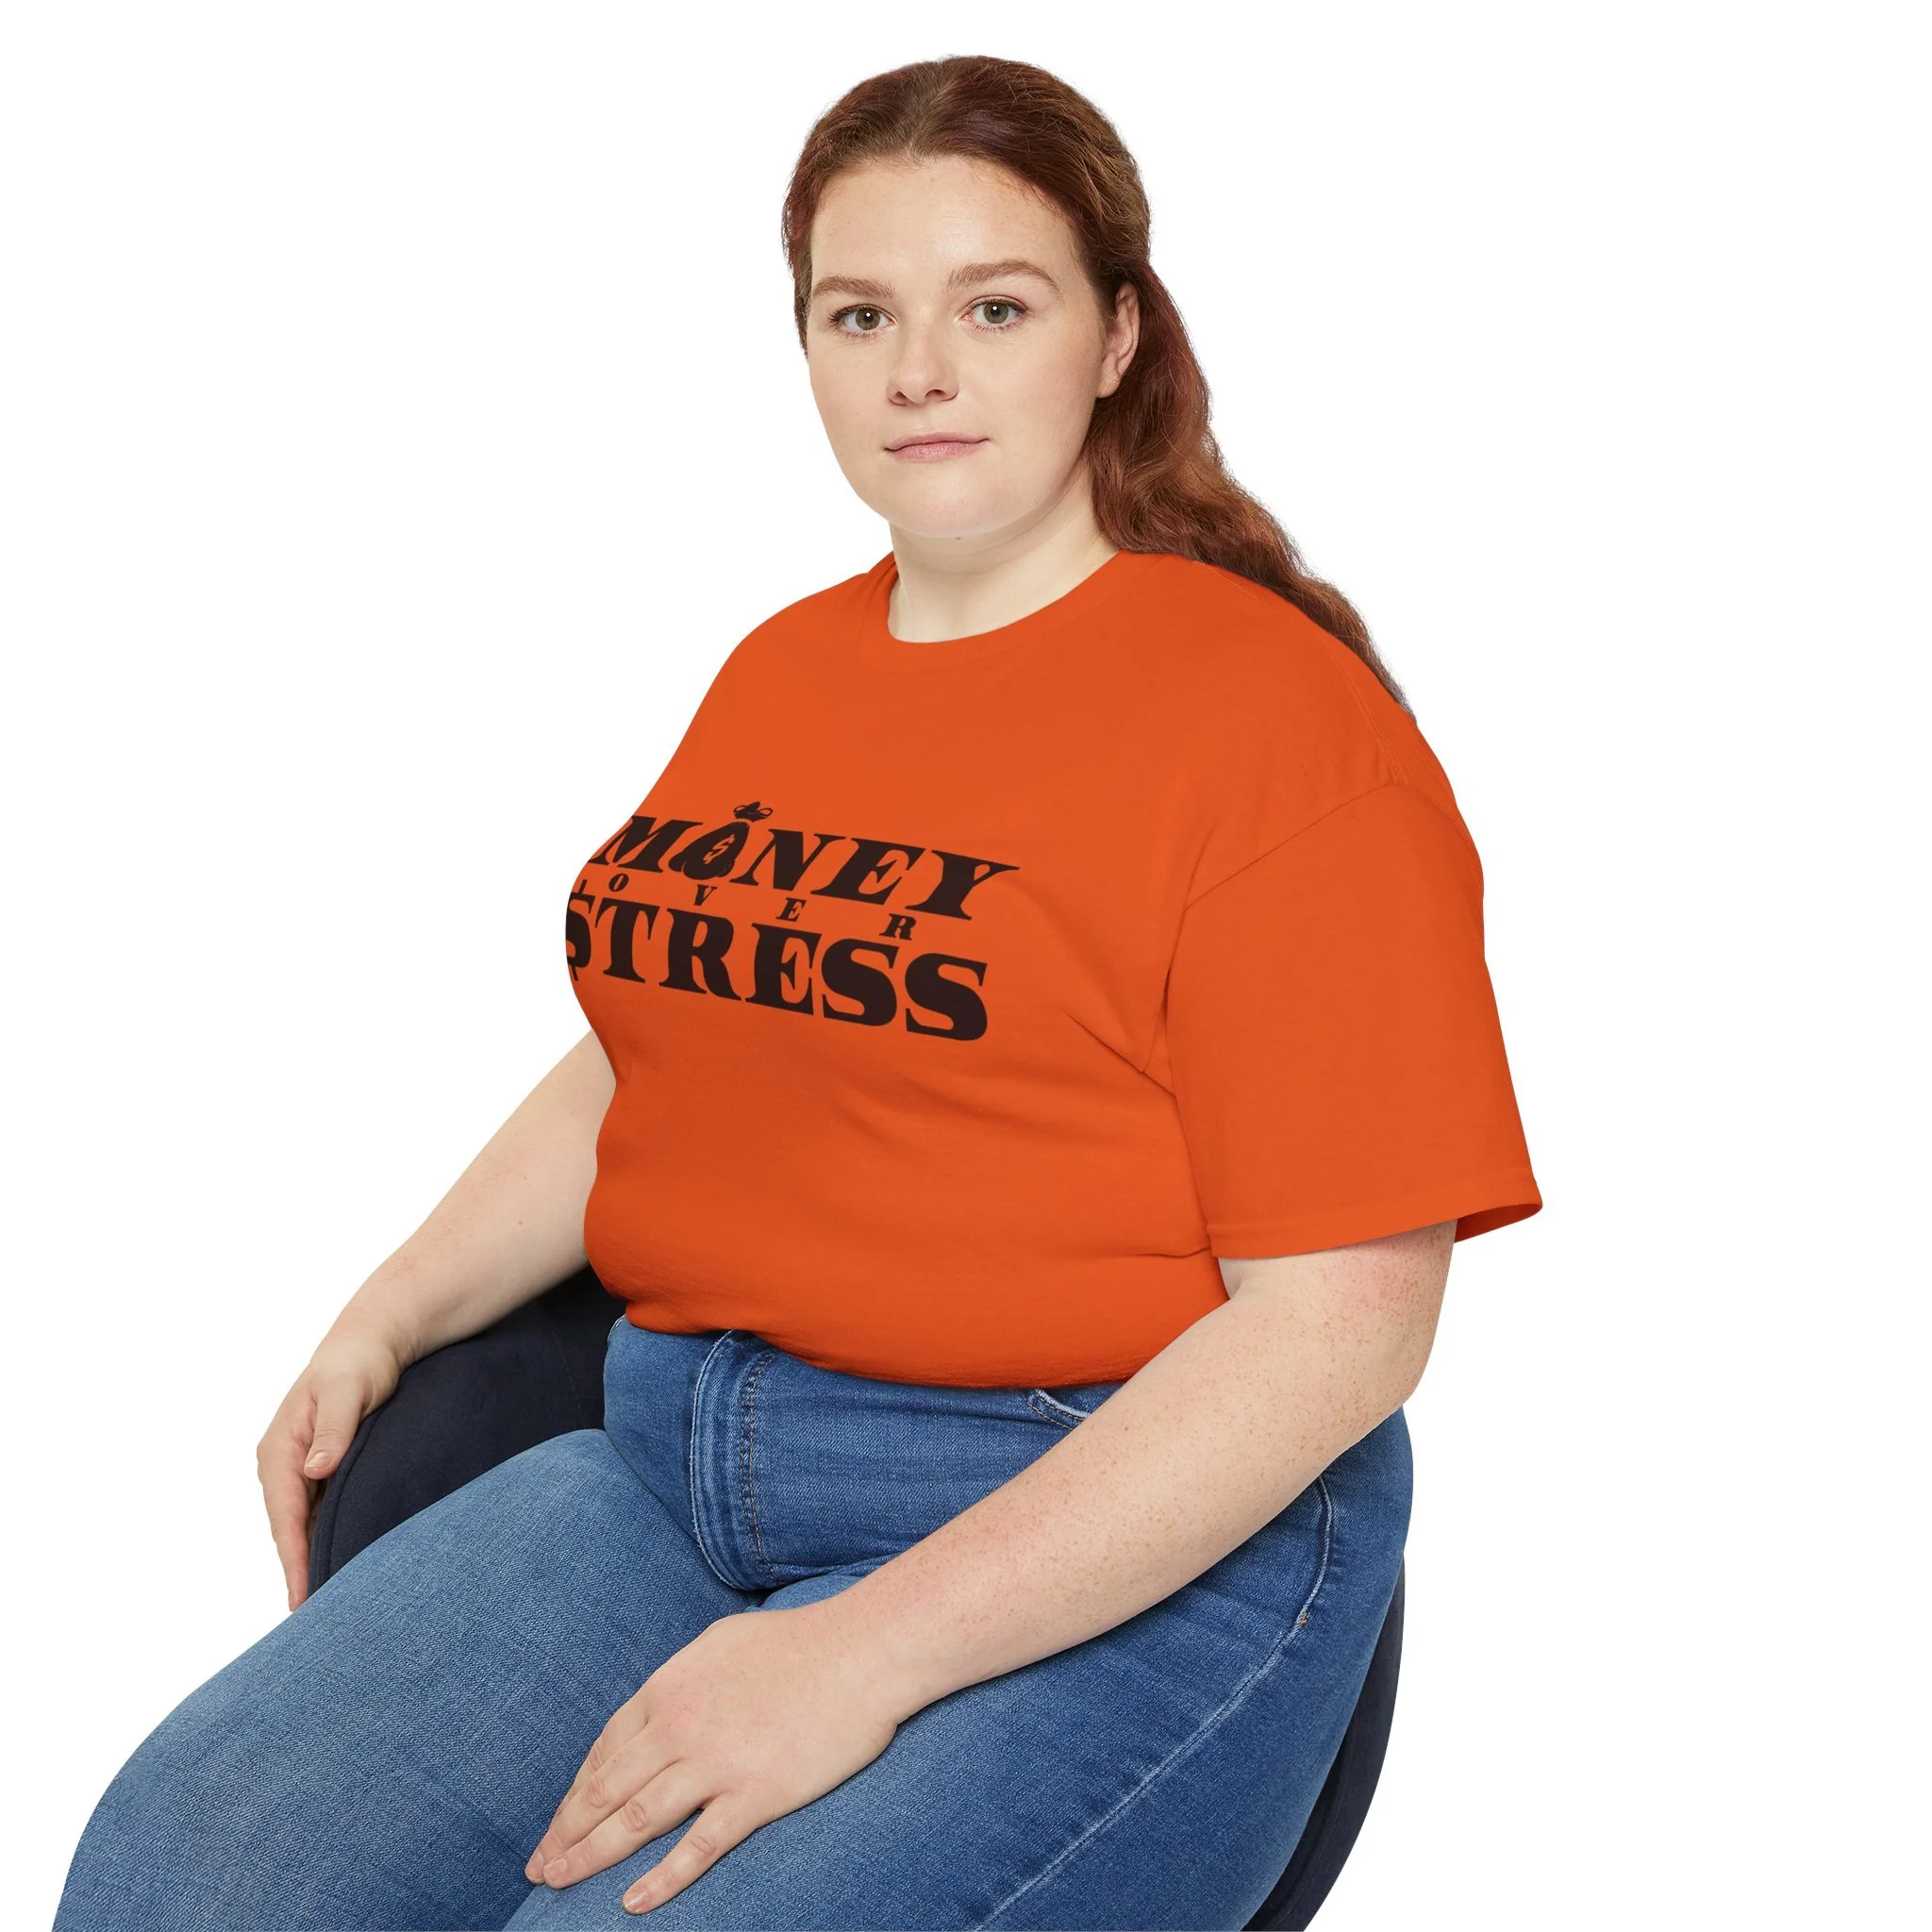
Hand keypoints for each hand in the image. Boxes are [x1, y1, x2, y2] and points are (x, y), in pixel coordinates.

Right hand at [256, 1319, 410, 1610]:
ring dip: (315, 1558)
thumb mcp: (347, 1390)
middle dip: (302, 1571)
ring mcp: (302, 1469)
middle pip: (291, 1530)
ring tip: (333, 1607)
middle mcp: (283, 1465)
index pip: (284, 1518)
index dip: (294, 1561)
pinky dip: (329, 1538)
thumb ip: (334, 1429)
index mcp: (278, 1451)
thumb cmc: (360, 1362)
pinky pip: (322, 1513)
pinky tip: (347, 1563)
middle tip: (318, 1623)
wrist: (376, 1339)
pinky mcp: (324, 1469)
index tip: (302, 1601)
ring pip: (305, 1525)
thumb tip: (314, 1469)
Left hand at [524, 1602, 906, 1913]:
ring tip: (560, 1883)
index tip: (557, 1823)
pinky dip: (661, 1880)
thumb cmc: (798, 1643)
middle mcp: (679, 1726)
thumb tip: (656, 1711)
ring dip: (591, 1857)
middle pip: (605, 1790)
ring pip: (635, 1821)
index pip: (604, 1750)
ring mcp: (715, 1763)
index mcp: (669, 1688)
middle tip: (538, 1867)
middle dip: (566, 1833)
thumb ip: (682, 1681)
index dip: (575, 1793)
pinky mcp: (754, 1795)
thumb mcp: (720, 1644)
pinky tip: (633, 1903)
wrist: (863, 1650)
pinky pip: (697, 1848)